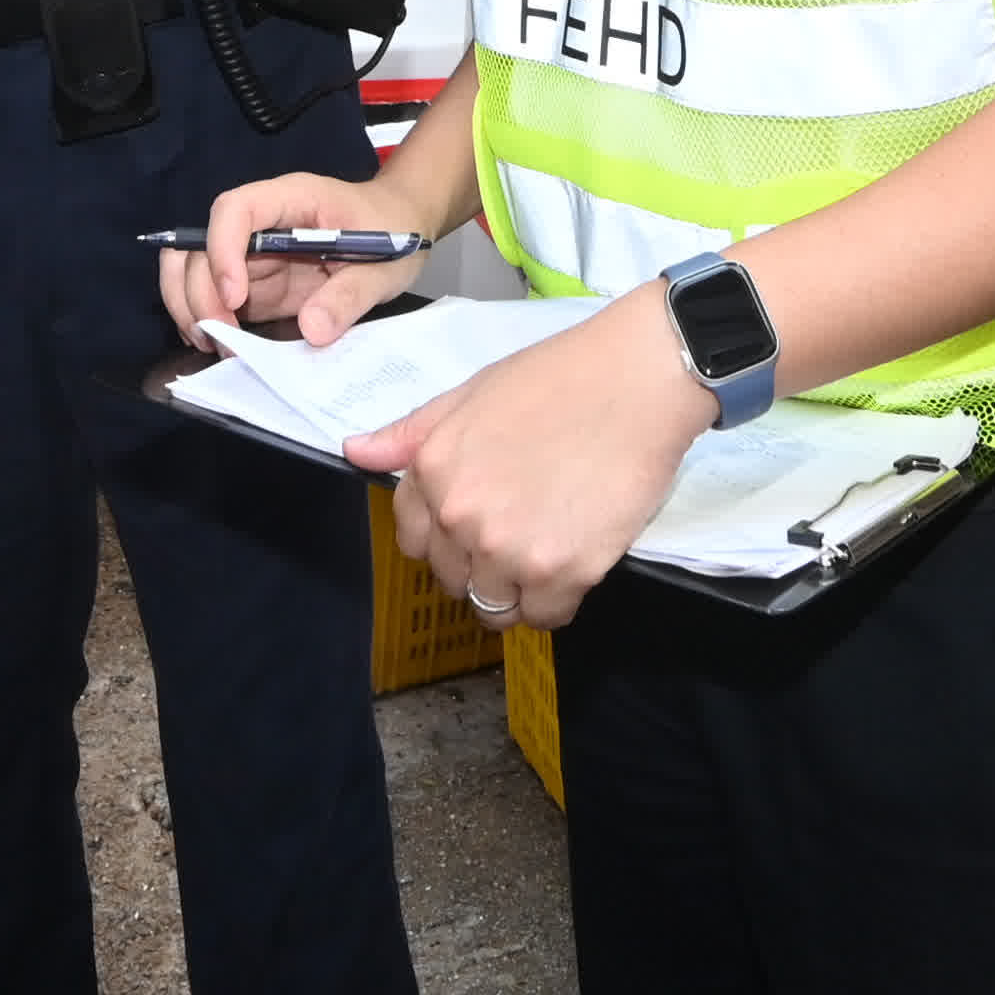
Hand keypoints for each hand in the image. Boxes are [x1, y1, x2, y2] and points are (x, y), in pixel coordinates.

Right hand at [159, 167, 444, 350]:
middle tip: (218, 335)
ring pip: (193, 269)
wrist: (401, 226)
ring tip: (212, 343)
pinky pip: (214, 296)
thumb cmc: (395, 231)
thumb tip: (312, 330)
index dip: (223, 250)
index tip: (235, 297)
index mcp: (291, 199)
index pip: (236, 209)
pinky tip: (220, 346)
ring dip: (192, 307)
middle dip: (198, 292)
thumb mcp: (386, 266)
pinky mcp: (255, 282)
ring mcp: (253, 253)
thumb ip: (351, 296)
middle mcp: (261, 222)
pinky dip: (206, 320)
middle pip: (200, 244)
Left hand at [358, 293, 703, 630]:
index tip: (475, 527)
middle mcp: (460, 516)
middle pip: (454, 580)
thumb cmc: (562, 376)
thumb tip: (355, 451)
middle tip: (524, 533)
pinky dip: (558, 601)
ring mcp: (508, 549)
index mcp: (433, 471)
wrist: (639, 380)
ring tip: (550, 550)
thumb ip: (412, 432)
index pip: (413, 540)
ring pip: (496, 607)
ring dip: (518, 591)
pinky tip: (576, 564)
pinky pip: (545, 617)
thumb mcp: (472, 393)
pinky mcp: (561, 572)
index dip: (445, 537)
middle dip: (481, 566)